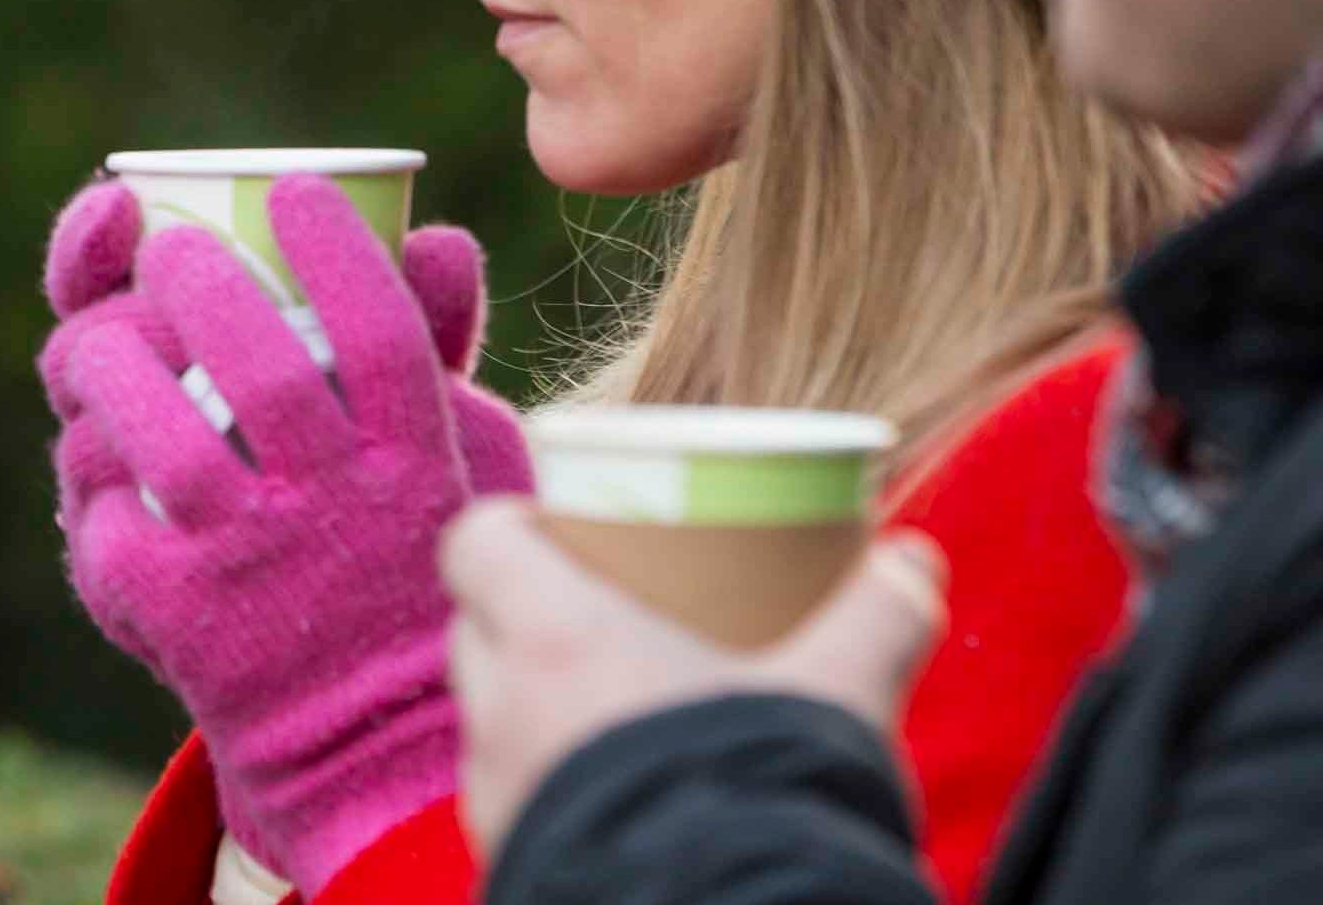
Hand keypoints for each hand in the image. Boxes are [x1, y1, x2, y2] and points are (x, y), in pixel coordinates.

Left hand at [49, 175, 528, 892]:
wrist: (370, 740)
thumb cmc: (406, 562)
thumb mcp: (459, 468)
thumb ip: (436, 351)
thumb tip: (436, 236)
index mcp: (417, 466)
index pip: (382, 334)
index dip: (338, 250)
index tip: (299, 190)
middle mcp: (337, 512)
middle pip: (262, 373)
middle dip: (202, 287)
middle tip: (170, 248)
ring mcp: (253, 567)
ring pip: (167, 446)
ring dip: (118, 369)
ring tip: (99, 338)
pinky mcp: (180, 622)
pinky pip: (114, 528)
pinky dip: (95, 483)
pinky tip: (89, 450)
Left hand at [442, 497, 948, 862]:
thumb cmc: (764, 795)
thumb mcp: (840, 692)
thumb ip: (879, 615)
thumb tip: (913, 559)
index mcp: (553, 640)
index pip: (476, 543)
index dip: (510, 528)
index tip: (558, 528)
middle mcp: (502, 713)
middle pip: (478, 629)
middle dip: (526, 616)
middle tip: (604, 616)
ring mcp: (497, 796)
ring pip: (494, 721)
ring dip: (538, 706)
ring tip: (616, 711)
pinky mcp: (511, 860)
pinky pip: (515, 801)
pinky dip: (554, 784)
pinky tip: (619, 794)